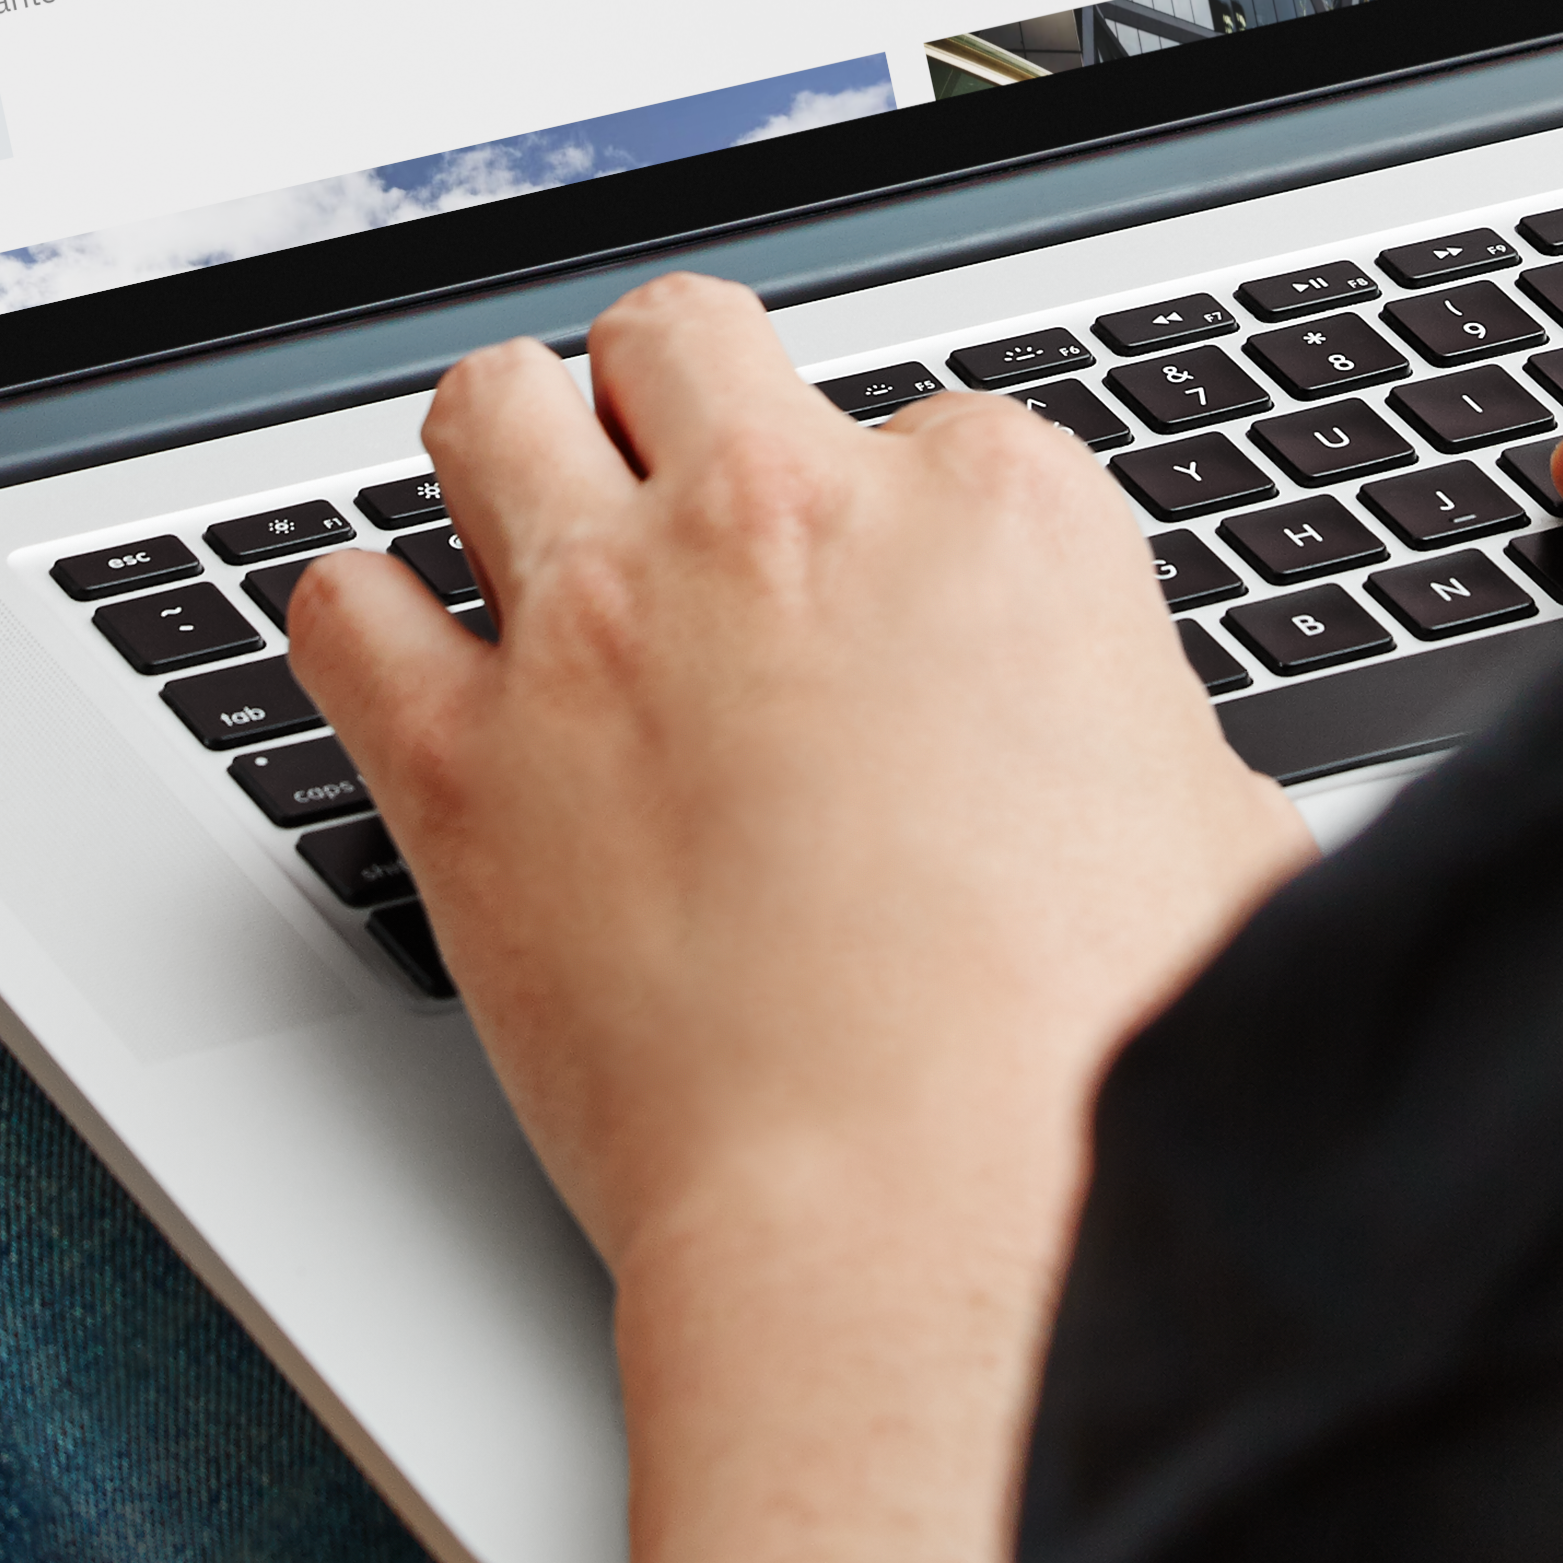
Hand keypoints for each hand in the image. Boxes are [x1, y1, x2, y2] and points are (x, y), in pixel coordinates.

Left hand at [290, 274, 1308, 1562]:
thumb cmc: (1090, 1066)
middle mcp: (781, 523)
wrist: (918, 1221)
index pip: (916, 428)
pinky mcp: (463, 761)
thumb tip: (1137, 775)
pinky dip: (361, 625)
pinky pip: (342, 607)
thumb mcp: (1219, 844)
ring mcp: (604, 628)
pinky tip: (401, 663)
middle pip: (679, 342)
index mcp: (992, 516)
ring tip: (522, 525)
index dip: (893, 529)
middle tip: (678, 498)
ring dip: (508, 457)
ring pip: (490, 408)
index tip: (881, 610)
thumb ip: (1146, 748)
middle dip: (676, 405)